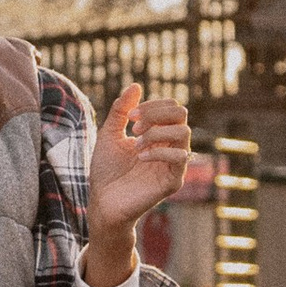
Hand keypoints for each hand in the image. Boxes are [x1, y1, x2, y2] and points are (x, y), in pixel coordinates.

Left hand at [84, 82, 190, 286]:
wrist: (101, 201)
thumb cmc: (106, 170)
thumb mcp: (109, 134)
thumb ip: (121, 111)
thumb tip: (136, 85)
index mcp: (159, 135)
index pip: (172, 108)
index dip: (153, 105)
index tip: (132, 115)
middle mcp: (170, 147)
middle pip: (181, 114)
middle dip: (156, 114)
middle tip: (134, 128)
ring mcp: (174, 164)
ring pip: (184, 132)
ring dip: (156, 132)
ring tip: (136, 145)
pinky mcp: (173, 181)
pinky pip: (180, 157)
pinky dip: (158, 151)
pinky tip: (140, 157)